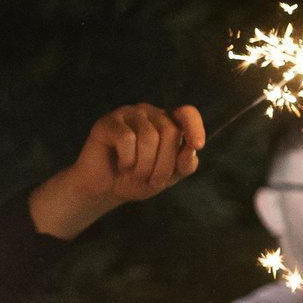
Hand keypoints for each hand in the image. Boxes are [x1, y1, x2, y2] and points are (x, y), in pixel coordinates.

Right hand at [27, 103, 206, 238]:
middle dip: (164, 164)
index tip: (197, 145)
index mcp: (168, 122)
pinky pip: (126, 138)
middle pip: (170, 131)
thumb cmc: (139, 179)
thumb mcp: (169, 176)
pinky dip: (127, 159)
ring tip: (135, 177)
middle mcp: (149, 113)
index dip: (195, 127)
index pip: (187, 113)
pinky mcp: (107, 122)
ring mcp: (127, 114)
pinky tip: (122, 166)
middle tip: (153, 182)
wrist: (105, 189)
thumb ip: (185, 163)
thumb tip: (192, 147)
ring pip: (149, 136)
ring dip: (145, 166)